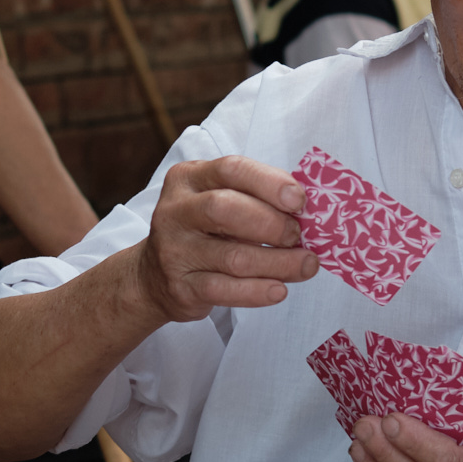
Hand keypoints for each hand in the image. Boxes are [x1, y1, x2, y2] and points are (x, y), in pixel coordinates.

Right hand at [134, 156, 319, 321]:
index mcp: (189, 178)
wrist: (155, 277)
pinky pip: (224, 290)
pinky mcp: (181, 287)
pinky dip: (257, 291)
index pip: (230, 169)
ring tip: (306, 265)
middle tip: (298, 236)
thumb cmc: (203, 231)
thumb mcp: (220, 201)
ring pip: (232, 256)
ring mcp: (175, 251)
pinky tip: (279, 290)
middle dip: (271, 223)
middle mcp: (176, 211)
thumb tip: (307, 210)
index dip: (269, 182)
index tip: (299, 200)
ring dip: (278, 262)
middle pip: (225, 209)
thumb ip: (254, 197)